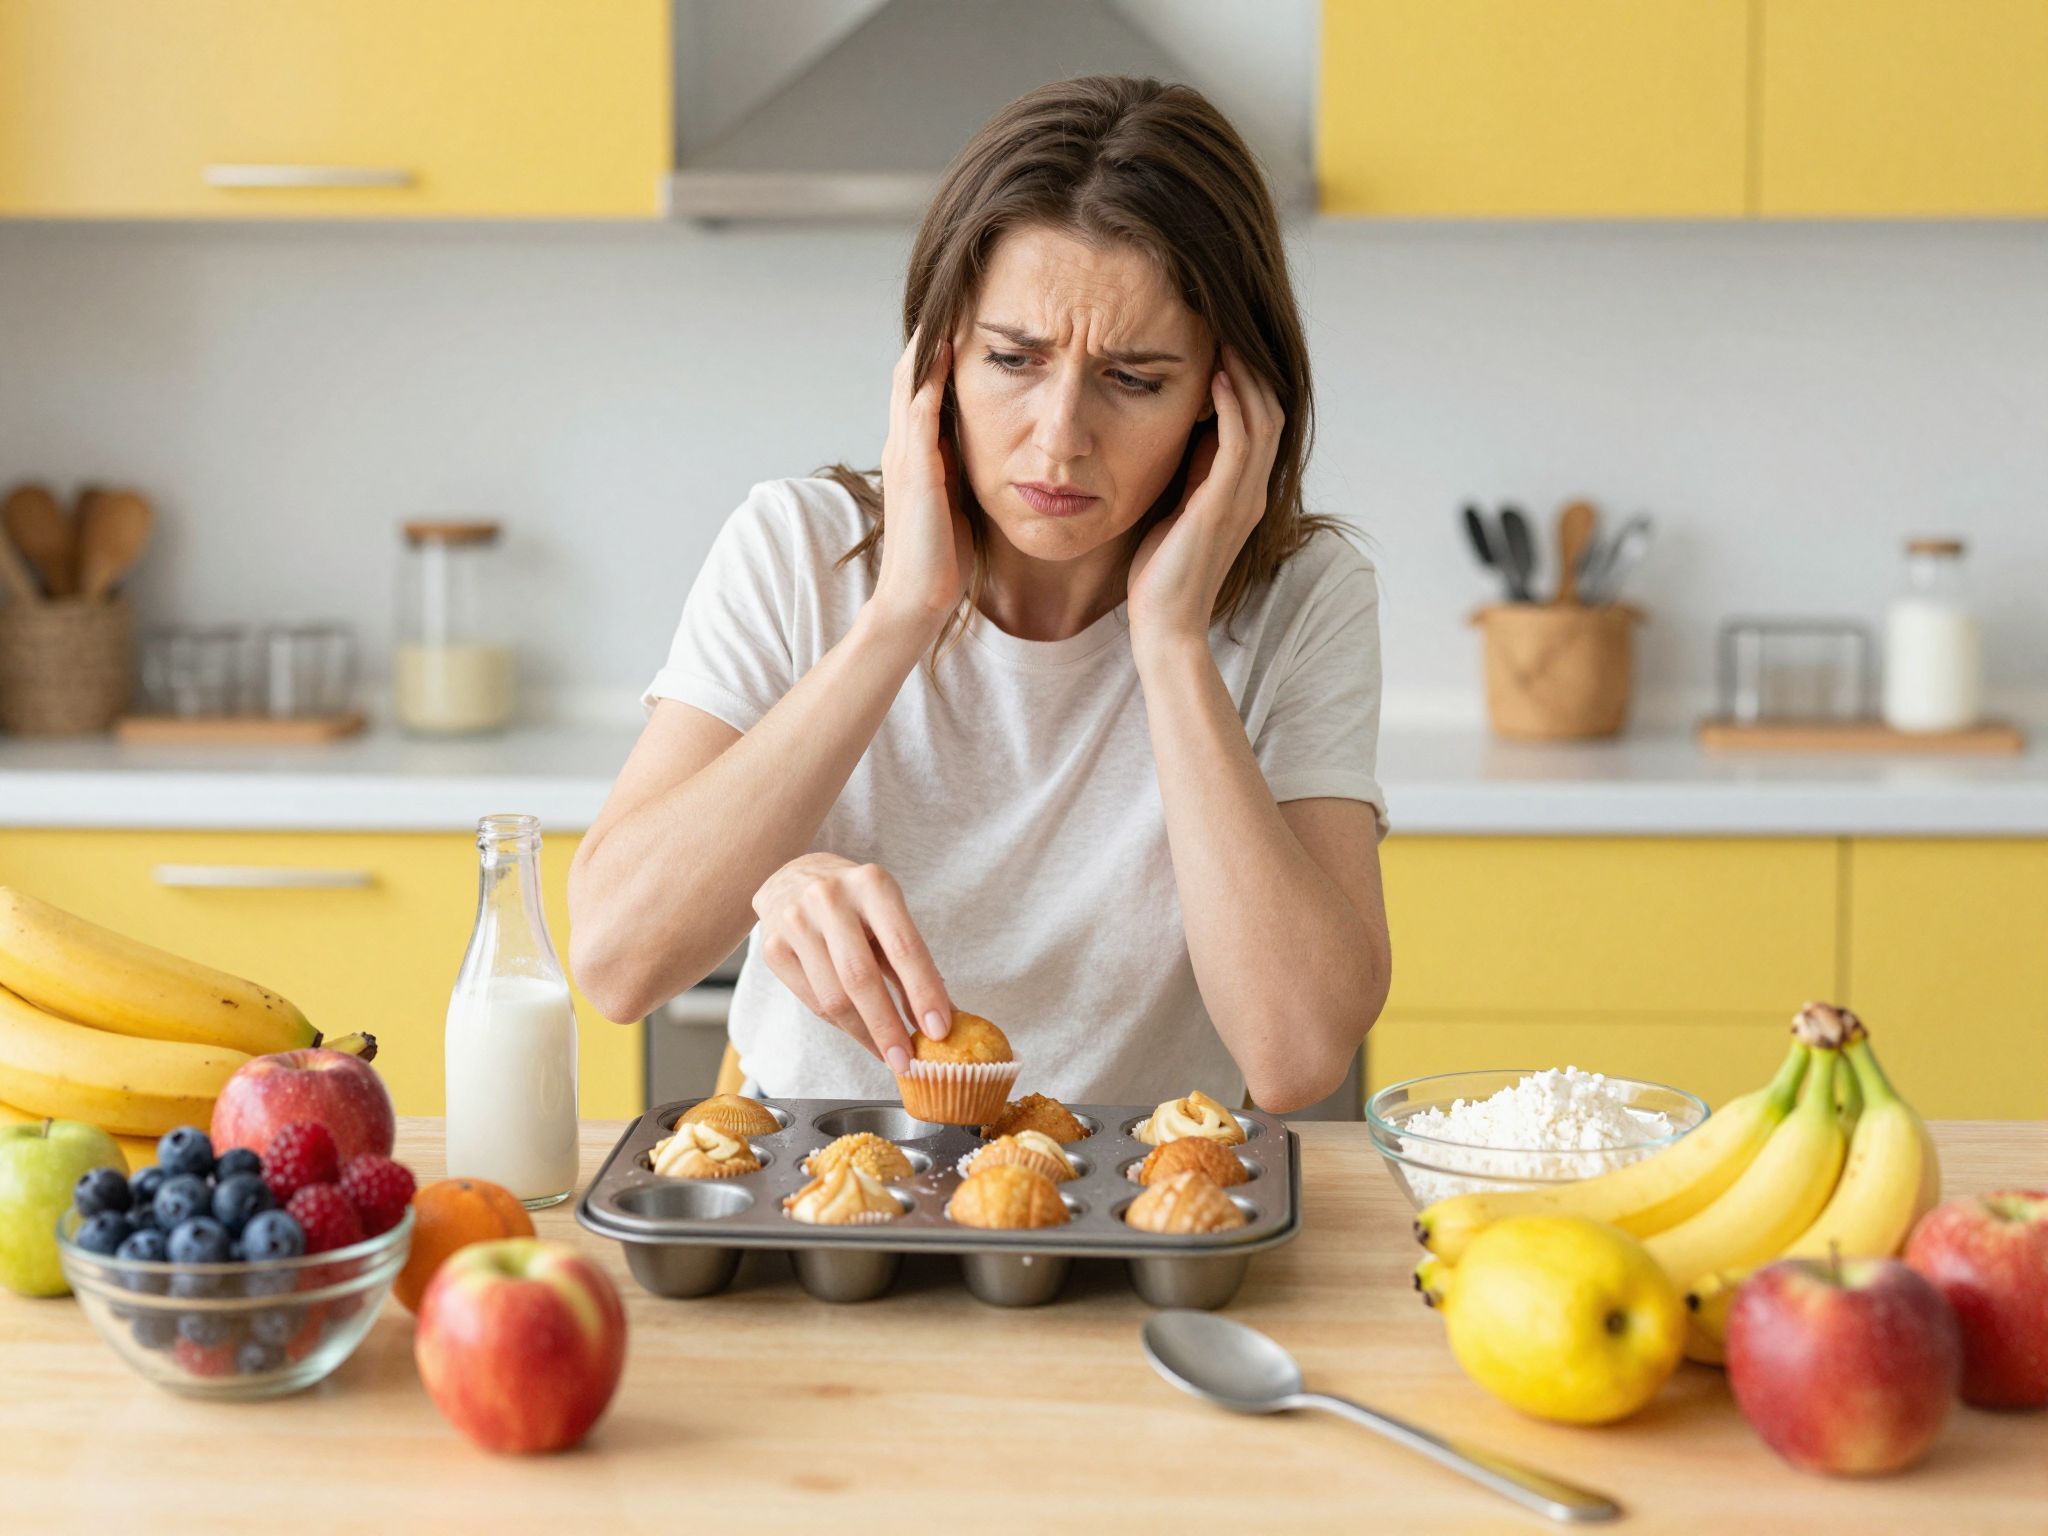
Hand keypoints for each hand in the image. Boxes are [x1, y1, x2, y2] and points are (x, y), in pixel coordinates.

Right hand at [751, 853, 953, 1072]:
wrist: (791, 876)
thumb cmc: (853, 903)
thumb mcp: (888, 917)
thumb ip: (911, 964)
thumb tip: (941, 1019)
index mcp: (872, 884)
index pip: (903, 947)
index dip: (923, 993)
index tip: (939, 1031)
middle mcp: (829, 898)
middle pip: (861, 977)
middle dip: (887, 1027)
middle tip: (907, 1062)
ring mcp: (795, 921)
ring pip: (833, 997)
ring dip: (864, 1034)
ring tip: (886, 1052)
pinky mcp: (772, 947)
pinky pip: (812, 1001)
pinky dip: (840, 1025)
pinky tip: (858, 1031)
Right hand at [871, 326, 971, 635]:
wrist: (917, 602)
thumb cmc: (942, 560)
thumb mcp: (954, 501)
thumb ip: (959, 470)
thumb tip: (988, 445)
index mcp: (914, 452)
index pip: (919, 385)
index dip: (936, 348)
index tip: (963, 312)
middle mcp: (904, 446)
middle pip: (910, 371)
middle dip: (931, 330)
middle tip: (954, 287)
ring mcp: (907, 457)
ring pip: (910, 382)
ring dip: (927, 341)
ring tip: (948, 299)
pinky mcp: (918, 472)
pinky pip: (921, 412)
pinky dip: (930, 377)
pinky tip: (945, 349)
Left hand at [1126, 345, 1284, 657]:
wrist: (1165, 626)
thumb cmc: (1160, 574)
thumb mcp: (1176, 510)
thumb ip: (1188, 475)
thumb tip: (1179, 432)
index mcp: (1241, 493)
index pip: (1259, 424)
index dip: (1247, 383)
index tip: (1220, 346)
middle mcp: (1252, 492)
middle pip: (1270, 412)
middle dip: (1251, 369)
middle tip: (1227, 329)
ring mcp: (1242, 499)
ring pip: (1262, 420)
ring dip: (1244, 377)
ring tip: (1224, 340)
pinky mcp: (1223, 506)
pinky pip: (1239, 443)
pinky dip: (1231, 406)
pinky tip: (1214, 378)